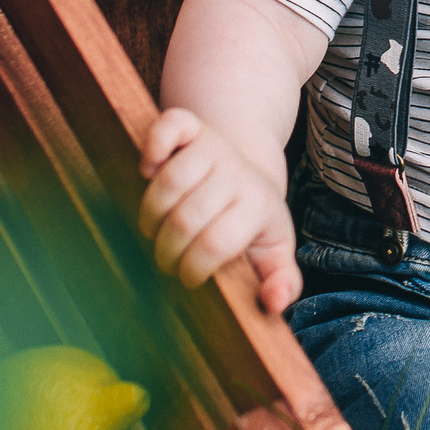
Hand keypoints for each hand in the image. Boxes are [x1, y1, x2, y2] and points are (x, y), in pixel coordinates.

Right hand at [137, 107, 301, 314]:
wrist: (248, 170)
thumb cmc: (254, 221)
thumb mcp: (274, 252)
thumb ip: (280, 282)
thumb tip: (274, 303)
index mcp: (258, 207)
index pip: (215, 244)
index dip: (192, 269)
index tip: (189, 278)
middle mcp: (236, 173)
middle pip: (185, 219)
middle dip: (167, 251)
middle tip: (167, 260)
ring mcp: (213, 147)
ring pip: (168, 182)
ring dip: (150, 215)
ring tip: (155, 229)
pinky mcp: (190, 126)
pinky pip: (167, 126)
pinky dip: (152, 148)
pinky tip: (148, 170)